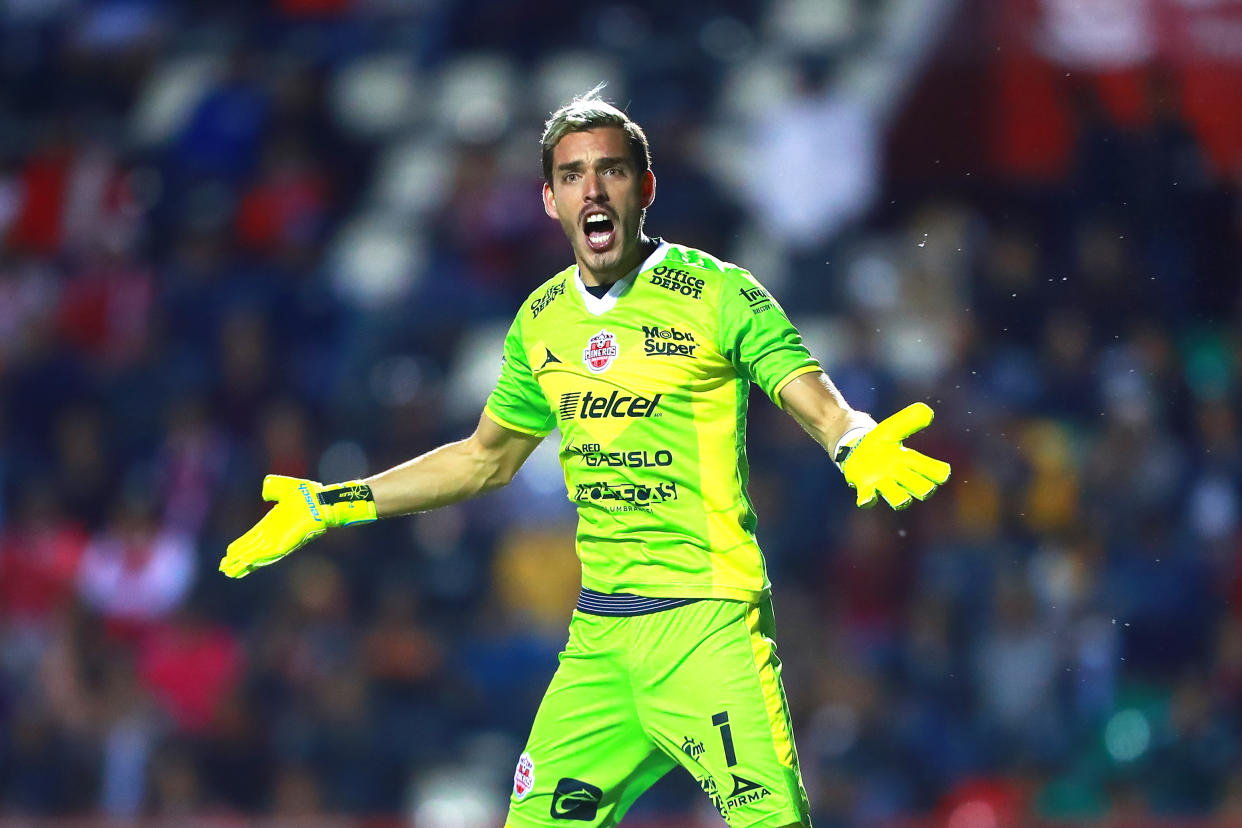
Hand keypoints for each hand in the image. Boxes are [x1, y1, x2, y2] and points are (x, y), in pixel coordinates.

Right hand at [219, 475, 375, 577]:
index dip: (240, 545)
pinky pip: (266, 554)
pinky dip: (254, 559)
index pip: (252, 537)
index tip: (228, 553)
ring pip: (255, 555)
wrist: (319, 501)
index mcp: (272, 523)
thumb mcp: (282, 487)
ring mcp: (278, 540)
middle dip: (237, 558)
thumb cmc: (305, 494)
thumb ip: (271, 489)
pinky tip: (243, 564)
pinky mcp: (284, 545)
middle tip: (223, 567)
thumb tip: (265, 494)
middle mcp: (273, 534)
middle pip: (250, 549)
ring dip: (242, 563)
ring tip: (228, 572)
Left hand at [839, 403, 950, 509]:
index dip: (939, 473)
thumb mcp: (894, 428)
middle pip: (923, 489)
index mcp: (912, 461)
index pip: (936, 473)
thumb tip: (927, 411)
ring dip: (899, 497)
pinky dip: (868, 499)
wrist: (856, 448)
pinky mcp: (866, 488)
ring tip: (893, 488)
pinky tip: (867, 497)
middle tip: (911, 475)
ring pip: (900, 499)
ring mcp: (885, 485)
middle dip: (922, 486)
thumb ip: (909, 420)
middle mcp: (902, 477)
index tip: (939, 472)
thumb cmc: (880, 441)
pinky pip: (869, 500)